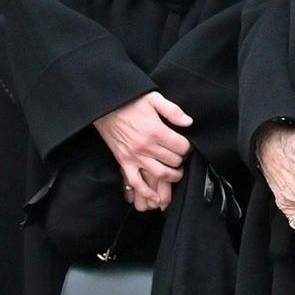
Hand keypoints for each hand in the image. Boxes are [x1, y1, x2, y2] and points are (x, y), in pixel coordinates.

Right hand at [94, 89, 193, 213]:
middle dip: (181, 160)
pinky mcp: (124, 162)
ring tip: (176, 173)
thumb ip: (173, 110)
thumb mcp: (154, 98)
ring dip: (172, 177)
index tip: (185, 146)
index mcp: (156, 131)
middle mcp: (146, 147)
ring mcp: (135, 156)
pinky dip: (146, 192)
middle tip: (181, 157)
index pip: (181, 147)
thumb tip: (188, 122)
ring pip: (160, 174)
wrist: (105, 107)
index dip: (187, 147)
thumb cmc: (129, 102)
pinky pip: (136, 182)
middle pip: (174, 161)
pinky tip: (155, 196)